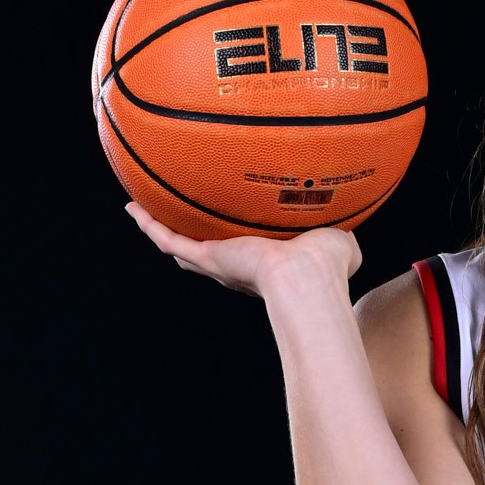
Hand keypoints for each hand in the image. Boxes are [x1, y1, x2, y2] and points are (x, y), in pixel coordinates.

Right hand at [125, 202, 361, 296]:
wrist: (308, 277)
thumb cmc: (328, 266)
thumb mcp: (338, 243)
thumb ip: (340, 239)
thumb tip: (350, 236)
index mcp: (265, 264)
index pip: (244, 252)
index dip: (234, 242)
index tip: (228, 228)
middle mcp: (238, 266)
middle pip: (206, 252)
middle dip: (191, 237)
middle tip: (174, 217)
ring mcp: (219, 263)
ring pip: (180, 244)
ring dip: (160, 227)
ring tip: (141, 209)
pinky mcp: (207, 257)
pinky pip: (168, 238)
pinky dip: (149, 224)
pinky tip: (133, 206)